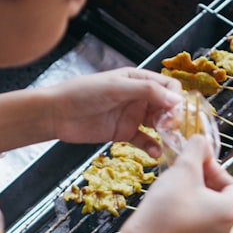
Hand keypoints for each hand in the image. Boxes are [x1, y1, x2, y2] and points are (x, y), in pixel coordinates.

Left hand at [47, 68, 182, 156]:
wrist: (57, 114)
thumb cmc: (83, 93)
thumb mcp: (116, 88)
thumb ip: (146, 92)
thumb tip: (176, 100)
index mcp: (138, 79)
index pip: (168, 87)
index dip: (176, 99)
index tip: (175, 113)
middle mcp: (139, 97)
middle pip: (167, 107)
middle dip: (174, 118)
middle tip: (171, 129)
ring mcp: (132, 116)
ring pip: (159, 124)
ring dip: (166, 134)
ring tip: (168, 142)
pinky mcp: (125, 133)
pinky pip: (145, 140)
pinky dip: (152, 146)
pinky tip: (155, 152)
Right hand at [118, 135, 232, 232]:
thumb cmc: (167, 204)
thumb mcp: (184, 167)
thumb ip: (197, 147)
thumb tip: (202, 141)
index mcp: (229, 211)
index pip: (232, 183)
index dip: (214, 168)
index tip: (197, 163)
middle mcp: (225, 229)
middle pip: (220, 197)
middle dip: (205, 181)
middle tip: (186, 173)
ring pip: (208, 211)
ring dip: (195, 196)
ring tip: (176, 188)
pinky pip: (196, 225)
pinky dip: (188, 213)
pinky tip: (170, 206)